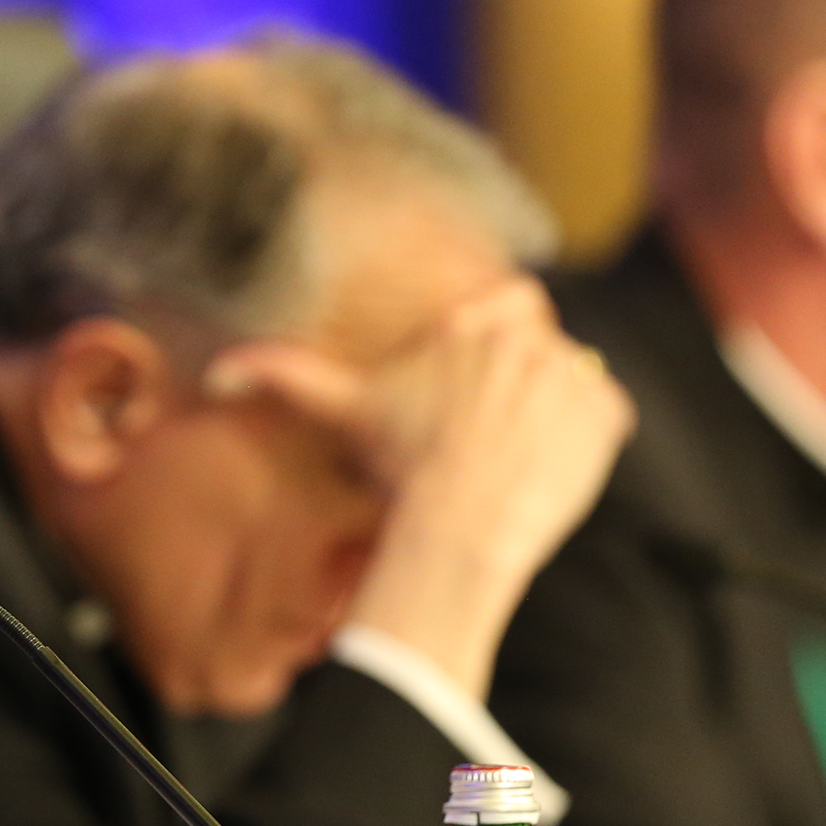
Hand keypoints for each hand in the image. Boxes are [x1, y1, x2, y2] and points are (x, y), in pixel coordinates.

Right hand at [210, 279, 632, 696]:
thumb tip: (217, 374)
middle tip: (490, 436)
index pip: (511, 303)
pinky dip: (584, 441)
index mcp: (474, 320)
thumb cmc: (398, 466)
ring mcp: (575, 372)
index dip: (497, 342)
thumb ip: (283, 377)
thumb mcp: (341, 413)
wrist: (460, 523)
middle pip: (539, 349)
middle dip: (521, 386)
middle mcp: (530, 335)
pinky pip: (604, 418)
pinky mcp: (609, 413)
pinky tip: (546, 467)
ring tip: (516, 455)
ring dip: (552, 411)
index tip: (478, 385)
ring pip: (570, 383)